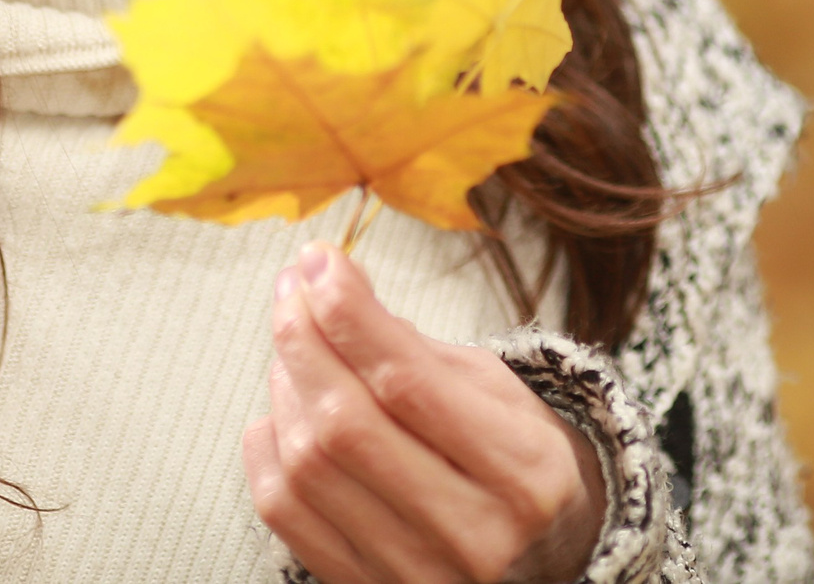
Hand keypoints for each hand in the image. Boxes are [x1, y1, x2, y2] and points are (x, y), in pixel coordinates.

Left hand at [242, 242, 607, 583]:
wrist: (548, 567)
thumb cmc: (518, 466)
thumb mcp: (499, 396)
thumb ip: (417, 349)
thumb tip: (332, 286)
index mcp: (523, 471)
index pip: (408, 381)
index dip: (349, 312)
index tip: (318, 260)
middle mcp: (474, 533)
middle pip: (348, 423)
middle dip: (303, 340)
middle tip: (290, 290)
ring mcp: (418, 573)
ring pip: (309, 467)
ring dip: (284, 388)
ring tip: (294, 347)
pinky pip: (285, 514)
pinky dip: (266, 449)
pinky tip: (279, 410)